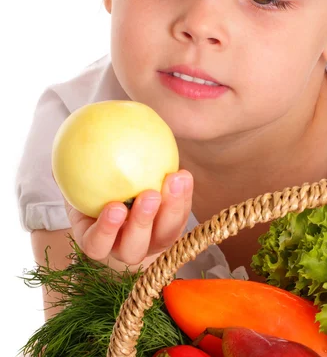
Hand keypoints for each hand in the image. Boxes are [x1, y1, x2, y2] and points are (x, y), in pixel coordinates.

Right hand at [65, 169, 192, 267]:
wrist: (121, 186)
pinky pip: (181, 217)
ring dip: (171, 209)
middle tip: (148, 195)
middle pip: (134, 248)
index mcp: (96, 240)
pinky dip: (184, 197)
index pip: (97, 244)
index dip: (105, 231)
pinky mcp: (172, 229)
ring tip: (174, 180)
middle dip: (142, 224)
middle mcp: (124, 247)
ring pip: (164, 236)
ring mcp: (152, 242)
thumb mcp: (78, 181)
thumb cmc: (93, 186)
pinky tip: (183, 174)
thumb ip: (69, 174)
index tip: (114, 208)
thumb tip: (56, 164)